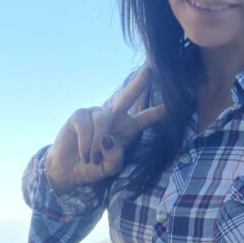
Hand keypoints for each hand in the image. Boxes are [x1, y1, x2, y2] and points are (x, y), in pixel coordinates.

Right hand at [44, 69, 165, 194]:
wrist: (69, 170)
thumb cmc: (94, 166)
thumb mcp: (110, 168)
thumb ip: (115, 157)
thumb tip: (108, 140)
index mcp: (128, 128)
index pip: (146, 118)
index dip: (159, 111)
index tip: (173, 102)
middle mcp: (114, 117)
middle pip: (127, 97)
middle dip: (138, 84)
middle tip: (148, 71)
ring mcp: (96, 114)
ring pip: (103, 121)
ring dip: (97, 143)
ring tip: (92, 159)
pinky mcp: (79, 115)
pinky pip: (87, 126)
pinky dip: (86, 143)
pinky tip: (84, 154)